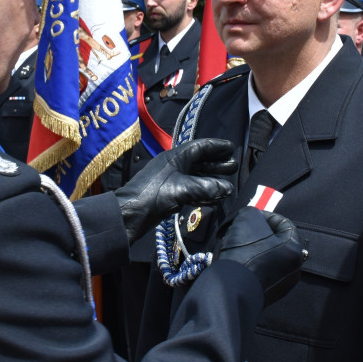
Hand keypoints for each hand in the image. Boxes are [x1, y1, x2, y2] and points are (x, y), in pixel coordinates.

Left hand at [115, 138, 236, 243]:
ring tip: (227, 183)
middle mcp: (173, 165)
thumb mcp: (182, 189)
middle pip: (198, 161)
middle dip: (216, 163)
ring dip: (211, 179)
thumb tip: (227, 188)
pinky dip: (203, 192)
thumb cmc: (153, 195)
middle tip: (233, 165)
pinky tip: (213, 198)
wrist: (129, 214)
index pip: (200, 147)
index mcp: (175, 157)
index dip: (216, 147)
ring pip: (195, 176)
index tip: (231, 148)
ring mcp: (170, 180)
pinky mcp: (168, 195)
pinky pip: (191, 190)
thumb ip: (206, 187)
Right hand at [218, 207, 304, 304]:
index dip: (267, 215)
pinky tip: (238, 262)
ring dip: (255, 248)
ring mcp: (282, 284)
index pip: (284, 224)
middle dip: (260, 233)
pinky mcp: (268, 295)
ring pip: (268, 258)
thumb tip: (253, 218)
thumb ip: (253, 213)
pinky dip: (252, 264)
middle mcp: (294, 268)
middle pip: (277, 242)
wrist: (231, 289)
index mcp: (294, 249)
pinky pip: (262, 272)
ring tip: (236, 245)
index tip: (251, 216)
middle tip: (243, 230)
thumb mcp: (247, 218)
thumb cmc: (243, 252)